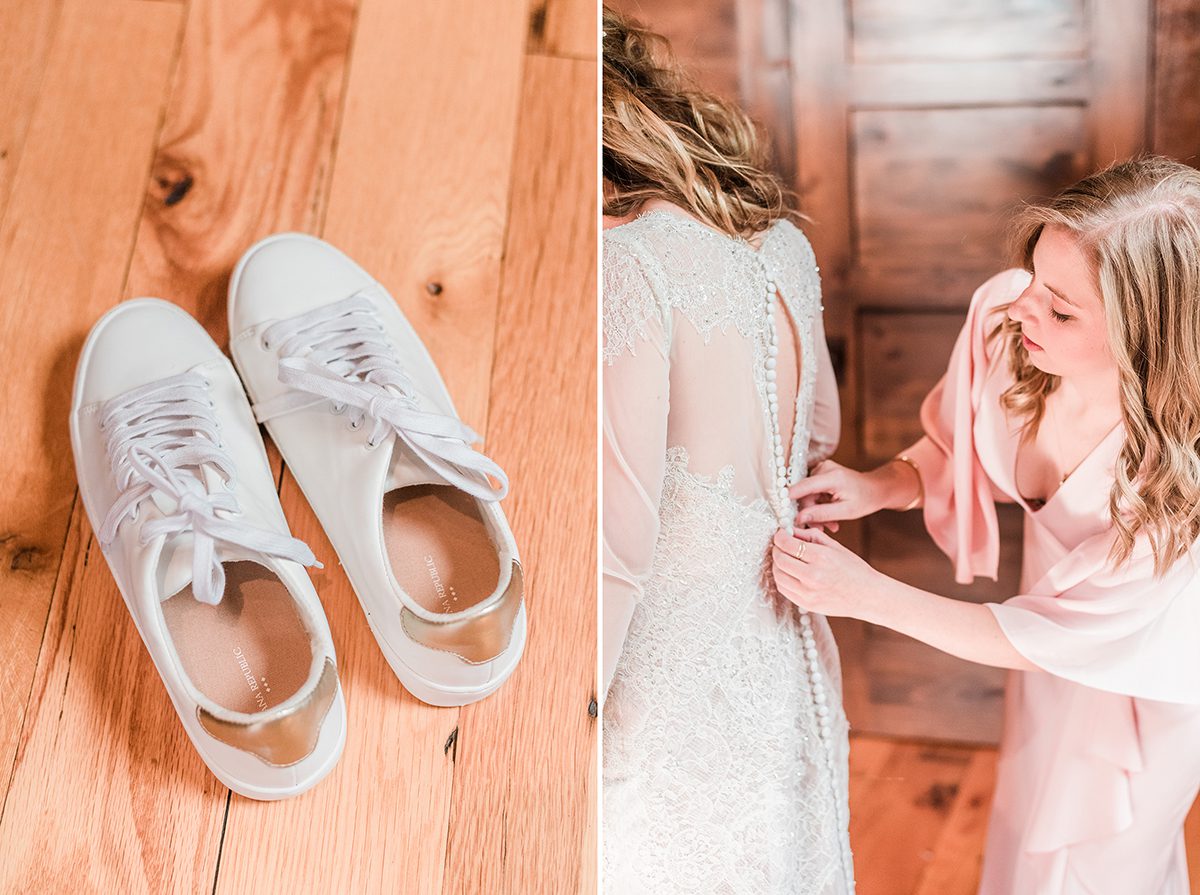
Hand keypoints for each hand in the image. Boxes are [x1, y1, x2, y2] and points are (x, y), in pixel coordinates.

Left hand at [770, 527, 885, 617]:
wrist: (867, 596)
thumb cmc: (854, 570)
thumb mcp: (835, 547)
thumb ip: (811, 536)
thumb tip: (791, 531)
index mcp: (821, 557)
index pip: (787, 544)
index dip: (779, 536)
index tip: (780, 534)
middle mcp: (812, 576)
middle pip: (779, 559)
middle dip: (776, 549)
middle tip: (780, 545)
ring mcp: (808, 592)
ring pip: (778, 575)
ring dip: (777, 564)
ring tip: (784, 559)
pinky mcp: (806, 604)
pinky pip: (783, 589)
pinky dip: (781, 579)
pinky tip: (789, 573)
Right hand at [788, 459, 882, 526]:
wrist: (876, 489)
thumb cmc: (865, 499)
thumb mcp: (845, 512)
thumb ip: (821, 514)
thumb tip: (799, 518)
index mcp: (832, 476)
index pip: (804, 486)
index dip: (789, 499)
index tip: (781, 512)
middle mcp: (824, 468)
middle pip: (805, 493)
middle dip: (810, 513)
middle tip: (821, 529)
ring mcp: (822, 468)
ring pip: (808, 495)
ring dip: (816, 511)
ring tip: (830, 524)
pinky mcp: (821, 473)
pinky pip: (812, 492)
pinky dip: (819, 504)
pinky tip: (829, 515)